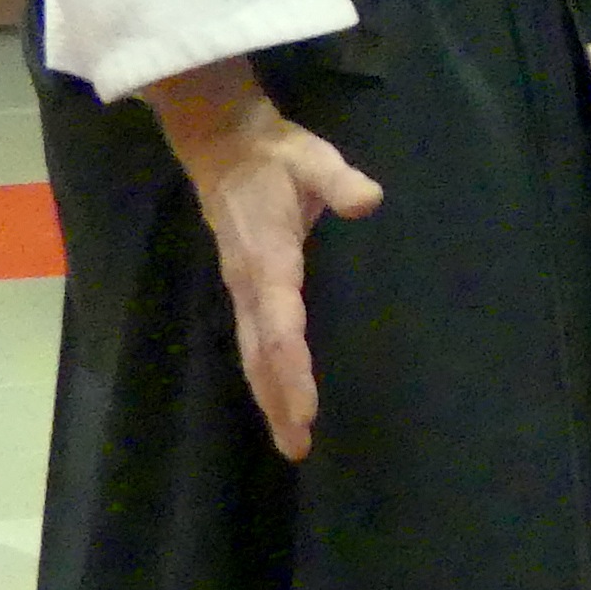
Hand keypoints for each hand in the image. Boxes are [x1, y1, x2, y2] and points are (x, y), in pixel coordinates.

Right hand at [142, 58, 384, 461]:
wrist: (222, 143)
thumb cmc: (275, 155)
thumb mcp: (312, 158)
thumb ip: (339, 180)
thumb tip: (368, 199)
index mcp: (269, 259)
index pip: (280, 325)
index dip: (292, 369)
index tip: (307, 407)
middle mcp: (250, 283)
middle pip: (262, 355)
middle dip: (279, 401)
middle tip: (297, 446)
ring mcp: (243, 288)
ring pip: (253, 354)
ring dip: (270, 397)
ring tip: (290, 440)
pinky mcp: (245, 287)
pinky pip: (254, 342)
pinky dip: (265, 376)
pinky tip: (279, 399)